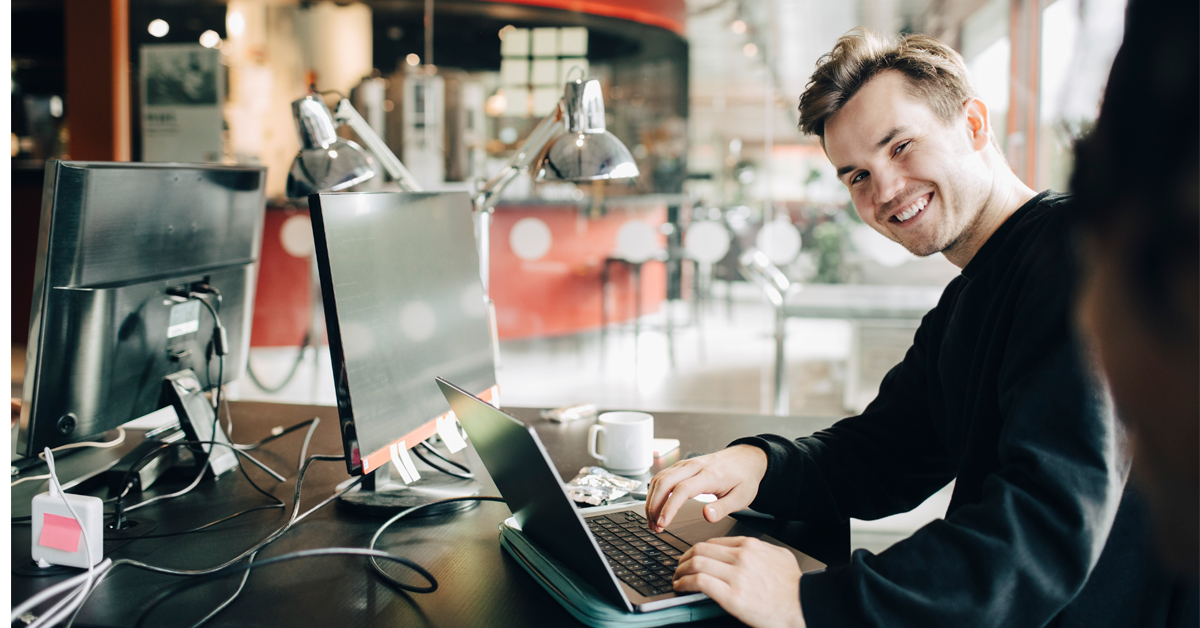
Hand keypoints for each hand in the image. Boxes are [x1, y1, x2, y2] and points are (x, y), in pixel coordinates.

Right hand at [645, 444, 767, 532]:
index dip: (669, 508)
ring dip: (652, 500)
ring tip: (653, 521)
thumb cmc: (744, 477)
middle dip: (654, 506)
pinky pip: (662, 476)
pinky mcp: (682, 466)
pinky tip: (655, 506)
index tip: (663, 523)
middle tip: (655, 526)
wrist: (747, 458)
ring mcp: (687, 464)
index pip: (682, 490)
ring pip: (660, 478)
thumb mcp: (741, 497)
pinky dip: (655, 492)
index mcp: (710, 475)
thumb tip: (707, 516)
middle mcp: (695, 466)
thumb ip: (723, 508)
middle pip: (664, 482)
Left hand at [673, 536, 805, 627]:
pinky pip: (698, 582)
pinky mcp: (731, 596)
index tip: (692, 558)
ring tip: (677, 578)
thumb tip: (747, 549)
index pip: (713, 543)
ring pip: (696, 563)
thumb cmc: (794, 588)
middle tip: (679, 567)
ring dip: (680, 570)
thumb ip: (761, 550)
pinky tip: (681, 586)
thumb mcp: (779, 557)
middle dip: (684, 558)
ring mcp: (736, 576)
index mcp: (751, 546)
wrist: (804, 607)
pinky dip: (684, 582)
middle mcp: (741, 557)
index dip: (697, 551)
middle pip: (700, 550)